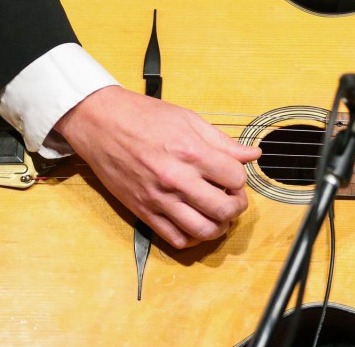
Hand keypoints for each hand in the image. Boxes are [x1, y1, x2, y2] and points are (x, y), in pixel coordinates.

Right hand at [54, 85, 260, 248]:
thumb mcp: (189, 119)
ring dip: (218, 227)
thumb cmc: (145, 116)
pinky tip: (194, 223)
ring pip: (202, 230)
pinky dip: (191, 238)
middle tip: (233, 199)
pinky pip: (174, 239)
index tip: (234, 176)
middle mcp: (177, 179)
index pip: (235, 177)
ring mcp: (158, 199)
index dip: (240, 178)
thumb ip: (222, 142)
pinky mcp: (142, 211)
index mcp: (191, 152)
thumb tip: (253, 155)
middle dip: (237, 207)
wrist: (101, 123)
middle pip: (224, 209)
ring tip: (218, 215)